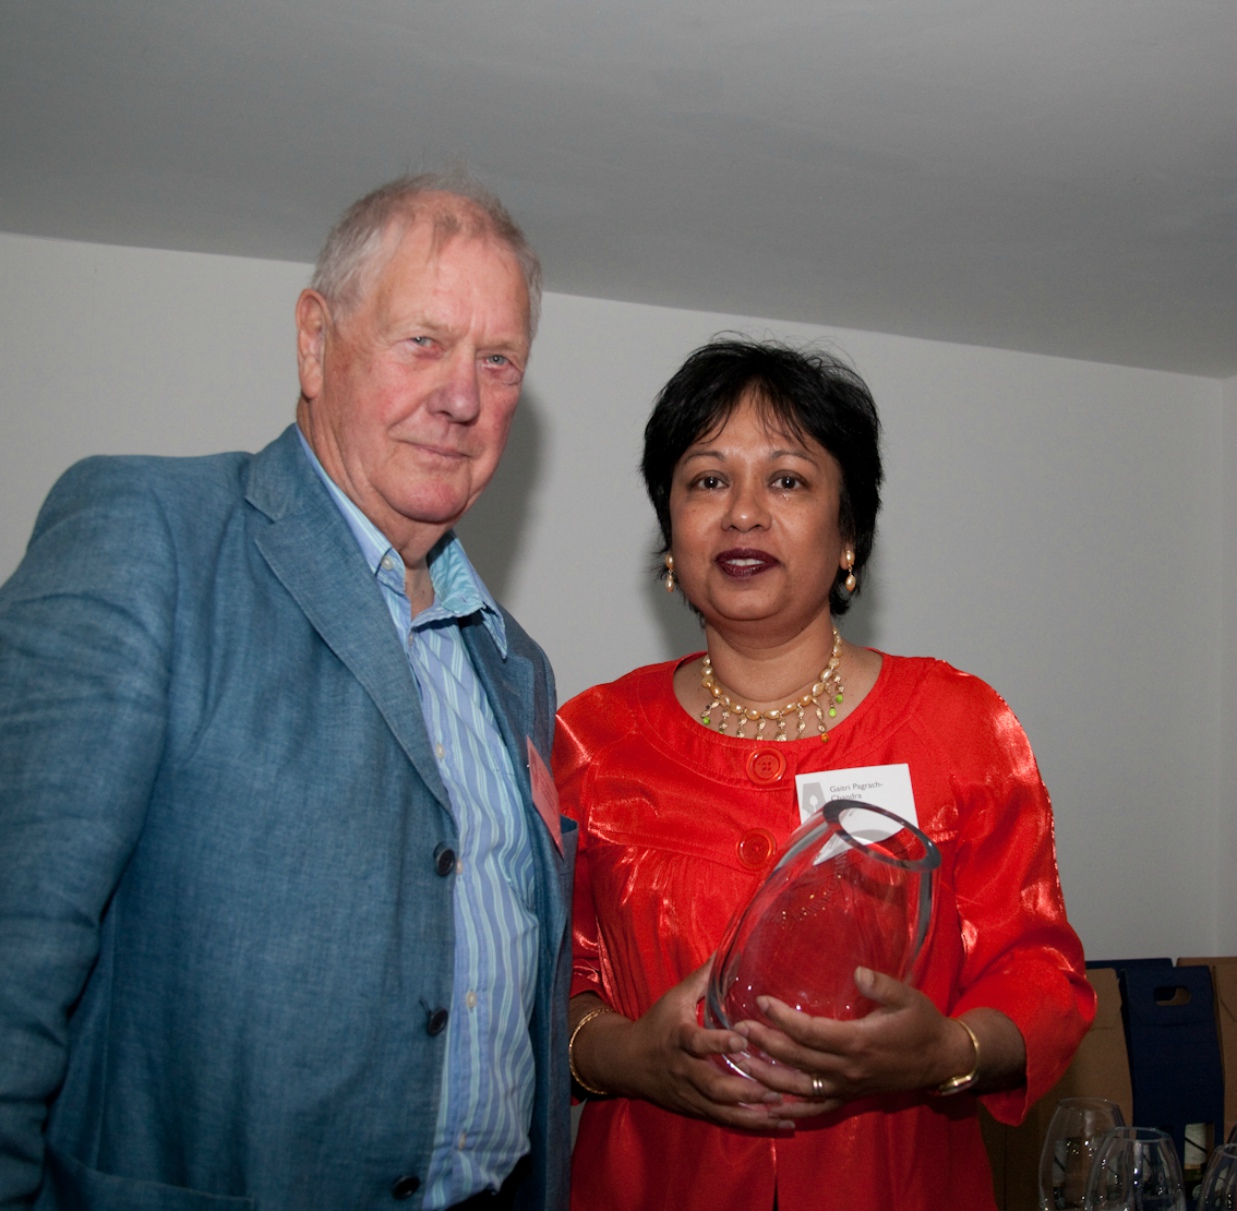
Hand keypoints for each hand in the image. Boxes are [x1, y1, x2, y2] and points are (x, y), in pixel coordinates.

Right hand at [571, 962, 797, 1130]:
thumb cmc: (656, 1025)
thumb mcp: (675, 998)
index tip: (743, 1039)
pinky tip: (776, 1124)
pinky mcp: (694, 1110)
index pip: (697, 1042)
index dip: (717, 1042)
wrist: (627, 1063)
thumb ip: (703, 978)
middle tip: (775, 1088)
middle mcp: (684, 1070)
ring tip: (782, 1110)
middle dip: (744, 1089)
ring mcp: (689, 1094)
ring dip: (751, 1113)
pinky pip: (722, 1121)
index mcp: (678, 1038)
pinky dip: (749, 1124)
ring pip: (720, 1109)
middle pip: (712, 1085)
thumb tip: (729, 951)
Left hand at [731, 966, 986, 1110]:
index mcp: (857, 1042)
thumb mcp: (907, 997)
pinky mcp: (850, 1096)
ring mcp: (847, 1086)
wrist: (941, 1060)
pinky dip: (791, 1107)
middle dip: (763, 1044)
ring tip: (739, 1060)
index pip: (809, 1032)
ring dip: (766, 1075)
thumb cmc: (922, 1023)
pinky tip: (768, 1102)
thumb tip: (857, 972)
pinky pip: (816, 1107)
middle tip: (737, 1028)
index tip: (760, 1001)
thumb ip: (881, 985)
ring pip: (798, 1086)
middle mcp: (847, 1069)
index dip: (782, 1018)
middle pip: (796, 1059)